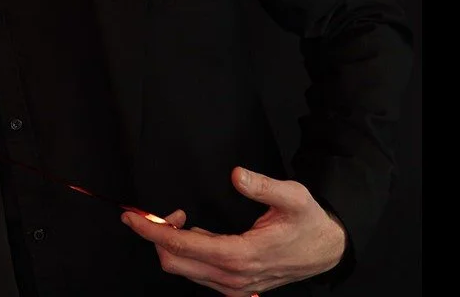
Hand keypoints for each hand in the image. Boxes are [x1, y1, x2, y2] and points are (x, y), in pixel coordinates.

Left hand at [120, 166, 346, 295]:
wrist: (327, 251)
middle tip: (153, 212)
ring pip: (185, 271)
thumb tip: (237, 175)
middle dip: (156, 238)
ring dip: (172, 246)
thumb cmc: (308, 222)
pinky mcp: (237, 287)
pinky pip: (199, 275)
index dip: (154, 231)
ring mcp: (235, 286)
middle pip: (177, 263)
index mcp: (243, 255)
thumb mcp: (293, 196)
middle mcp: (235, 277)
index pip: (185, 247)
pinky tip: (192, 233)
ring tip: (175, 219)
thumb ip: (264, 186)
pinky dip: (186, 255)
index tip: (132, 216)